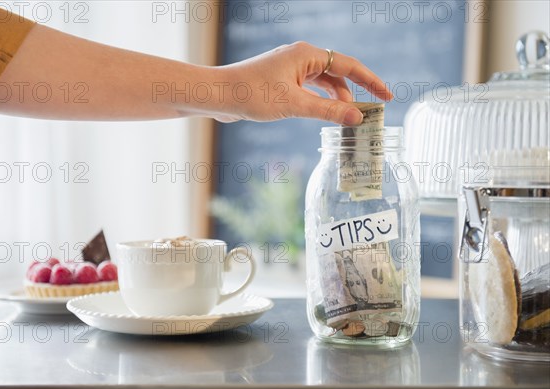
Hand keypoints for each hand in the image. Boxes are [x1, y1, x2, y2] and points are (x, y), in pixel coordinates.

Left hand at [214, 41, 392, 124]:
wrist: (217, 94)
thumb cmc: (252, 94)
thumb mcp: (295, 105)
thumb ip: (328, 111)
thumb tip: (357, 117)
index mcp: (306, 55)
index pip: (349, 66)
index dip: (370, 82)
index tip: (387, 96)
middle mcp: (299, 57)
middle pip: (337, 74)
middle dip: (352, 94)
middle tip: (365, 115)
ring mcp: (289, 69)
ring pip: (322, 83)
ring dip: (335, 100)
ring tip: (346, 119)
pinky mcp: (280, 81)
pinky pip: (308, 89)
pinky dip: (319, 101)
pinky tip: (323, 114)